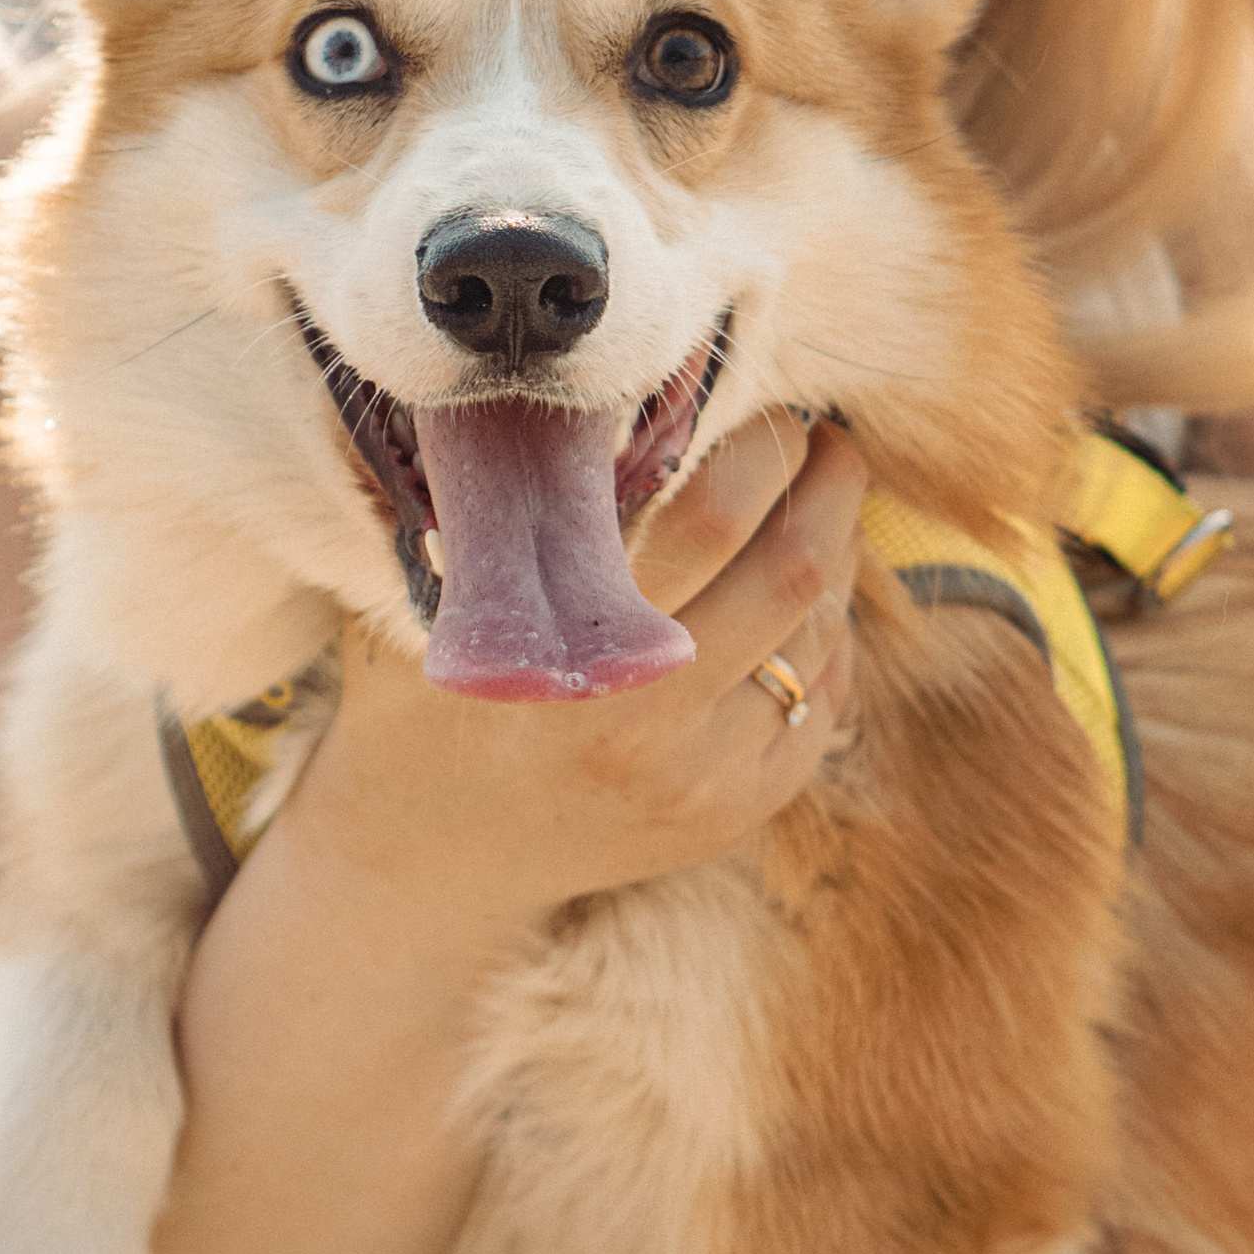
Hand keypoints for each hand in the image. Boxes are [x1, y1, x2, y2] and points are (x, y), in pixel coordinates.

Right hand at [288, 414, 865, 933]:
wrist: (419, 863)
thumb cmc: (415, 705)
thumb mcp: (436, 604)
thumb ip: (493, 513)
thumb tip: (556, 390)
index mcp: (575, 666)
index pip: (710, 520)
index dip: (759, 447)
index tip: (766, 403)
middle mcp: (653, 732)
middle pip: (793, 572)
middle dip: (828, 487)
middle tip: (826, 437)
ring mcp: (706, 783)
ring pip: (822, 636)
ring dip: (838, 554)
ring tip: (822, 501)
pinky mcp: (738, 812)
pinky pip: (823, 699)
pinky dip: (828, 632)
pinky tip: (806, 592)